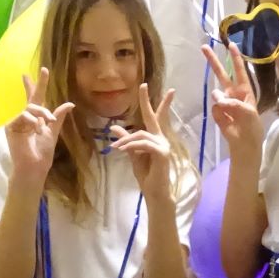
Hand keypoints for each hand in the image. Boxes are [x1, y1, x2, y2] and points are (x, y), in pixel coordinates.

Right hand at [4, 67, 74, 181]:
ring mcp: (17, 121)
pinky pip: (23, 115)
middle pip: (32, 98)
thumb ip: (59, 117)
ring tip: (48, 123)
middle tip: (45, 71)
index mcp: (36, 118)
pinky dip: (32, 121)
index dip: (37, 85)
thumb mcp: (53, 132)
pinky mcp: (11, 126)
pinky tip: (36, 129)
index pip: (36, 98)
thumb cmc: (42, 152)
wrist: (34, 166)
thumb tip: (70, 104)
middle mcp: (26, 117)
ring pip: (31, 107)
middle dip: (39, 84)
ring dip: (42, 113)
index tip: (42, 71)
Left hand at [106, 84, 177, 201]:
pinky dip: (131, 146)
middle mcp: (161, 139)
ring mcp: (164, 146)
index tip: (146, 86)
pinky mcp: (163, 153)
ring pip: (141, 135)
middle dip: (146, 101)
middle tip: (142, 86)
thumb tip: (115, 128)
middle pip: (153, 117)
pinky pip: (143, 144)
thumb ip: (126, 140)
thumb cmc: (146, 175)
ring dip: (126, 141)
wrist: (154, 192)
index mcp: (155, 138)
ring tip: (115, 148)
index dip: (151, 102)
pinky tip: (123, 150)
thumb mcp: (132, 154)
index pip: (154, 117)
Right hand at [201, 44, 262, 156]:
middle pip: (221, 74)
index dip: (235, 58)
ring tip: (231, 115)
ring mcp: (223, 103)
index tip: (231, 44)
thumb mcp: (249, 114)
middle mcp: (233, 93)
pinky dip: (219, 115)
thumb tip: (217, 97)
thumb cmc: (252, 128)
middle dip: (213, 61)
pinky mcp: (216, 112)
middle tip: (203, 47)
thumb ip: (234, 103)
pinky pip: (214, 109)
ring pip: (216, 93)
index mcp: (245, 91)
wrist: (244, 145)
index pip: (240, 71)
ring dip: (222, 101)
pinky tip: (226, 122)